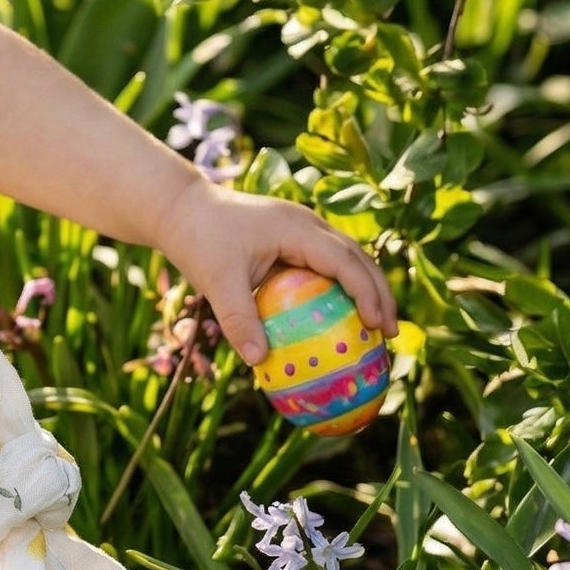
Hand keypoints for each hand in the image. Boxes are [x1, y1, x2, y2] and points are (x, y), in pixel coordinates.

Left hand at [154, 175, 399, 369]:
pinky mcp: (292, 238)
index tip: (378, 326)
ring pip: (347, 257)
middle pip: (358, 257)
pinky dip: (341, 286)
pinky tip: (340, 316)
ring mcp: (301, 228)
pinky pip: (326, 262)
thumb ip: (238, 319)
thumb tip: (259, 361)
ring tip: (377, 327)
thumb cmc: (198, 239)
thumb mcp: (215, 281)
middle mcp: (307, 224)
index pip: (346, 261)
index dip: (367, 292)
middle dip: (380, 293)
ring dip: (365, 288)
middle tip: (390, 334)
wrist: (179, 208)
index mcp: (296, 228)